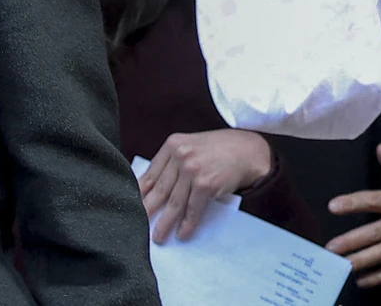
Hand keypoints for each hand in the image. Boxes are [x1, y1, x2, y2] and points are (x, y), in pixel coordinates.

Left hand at [138, 129, 272, 242]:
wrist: (248, 151)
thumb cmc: (218, 150)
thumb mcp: (190, 147)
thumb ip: (173, 161)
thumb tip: (152, 186)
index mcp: (172, 145)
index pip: (151, 172)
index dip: (141, 191)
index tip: (132, 204)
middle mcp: (180, 156)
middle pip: (160, 189)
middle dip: (148, 209)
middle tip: (138, 224)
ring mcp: (192, 170)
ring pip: (174, 202)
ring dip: (165, 222)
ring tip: (158, 236)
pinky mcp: (206, 184)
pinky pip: (193, 208)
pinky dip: (187, 223)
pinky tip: (181, 233)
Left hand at [326, 144, 380, 287]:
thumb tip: (380, 148)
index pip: (374, 199)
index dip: (354, 203)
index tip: (331, 206)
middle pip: (375, 232)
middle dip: (353, 241)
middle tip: (330, 247)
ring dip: (363, 261)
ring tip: (342, 266)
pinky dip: (379, 277)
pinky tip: (362, 280)